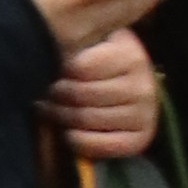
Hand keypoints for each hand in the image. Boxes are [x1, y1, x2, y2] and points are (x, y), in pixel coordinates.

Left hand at [52, 28, 161, 161]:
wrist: (131, 88)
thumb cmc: (102, 63)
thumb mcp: (96, 44)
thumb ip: (81, 42)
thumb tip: (54, 45)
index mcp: (131, 55)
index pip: (81, 67)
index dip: (60, 70)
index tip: (48, 70)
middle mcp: (143, 84)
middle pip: (82, 95)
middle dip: (56, 96)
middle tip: (43, 93)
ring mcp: (145, 113)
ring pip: (88, 119)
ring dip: (61, 118)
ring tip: (49, 109)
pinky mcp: (141, 138)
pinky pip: (102, 145)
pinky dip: (79, 142)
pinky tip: (67, 134)